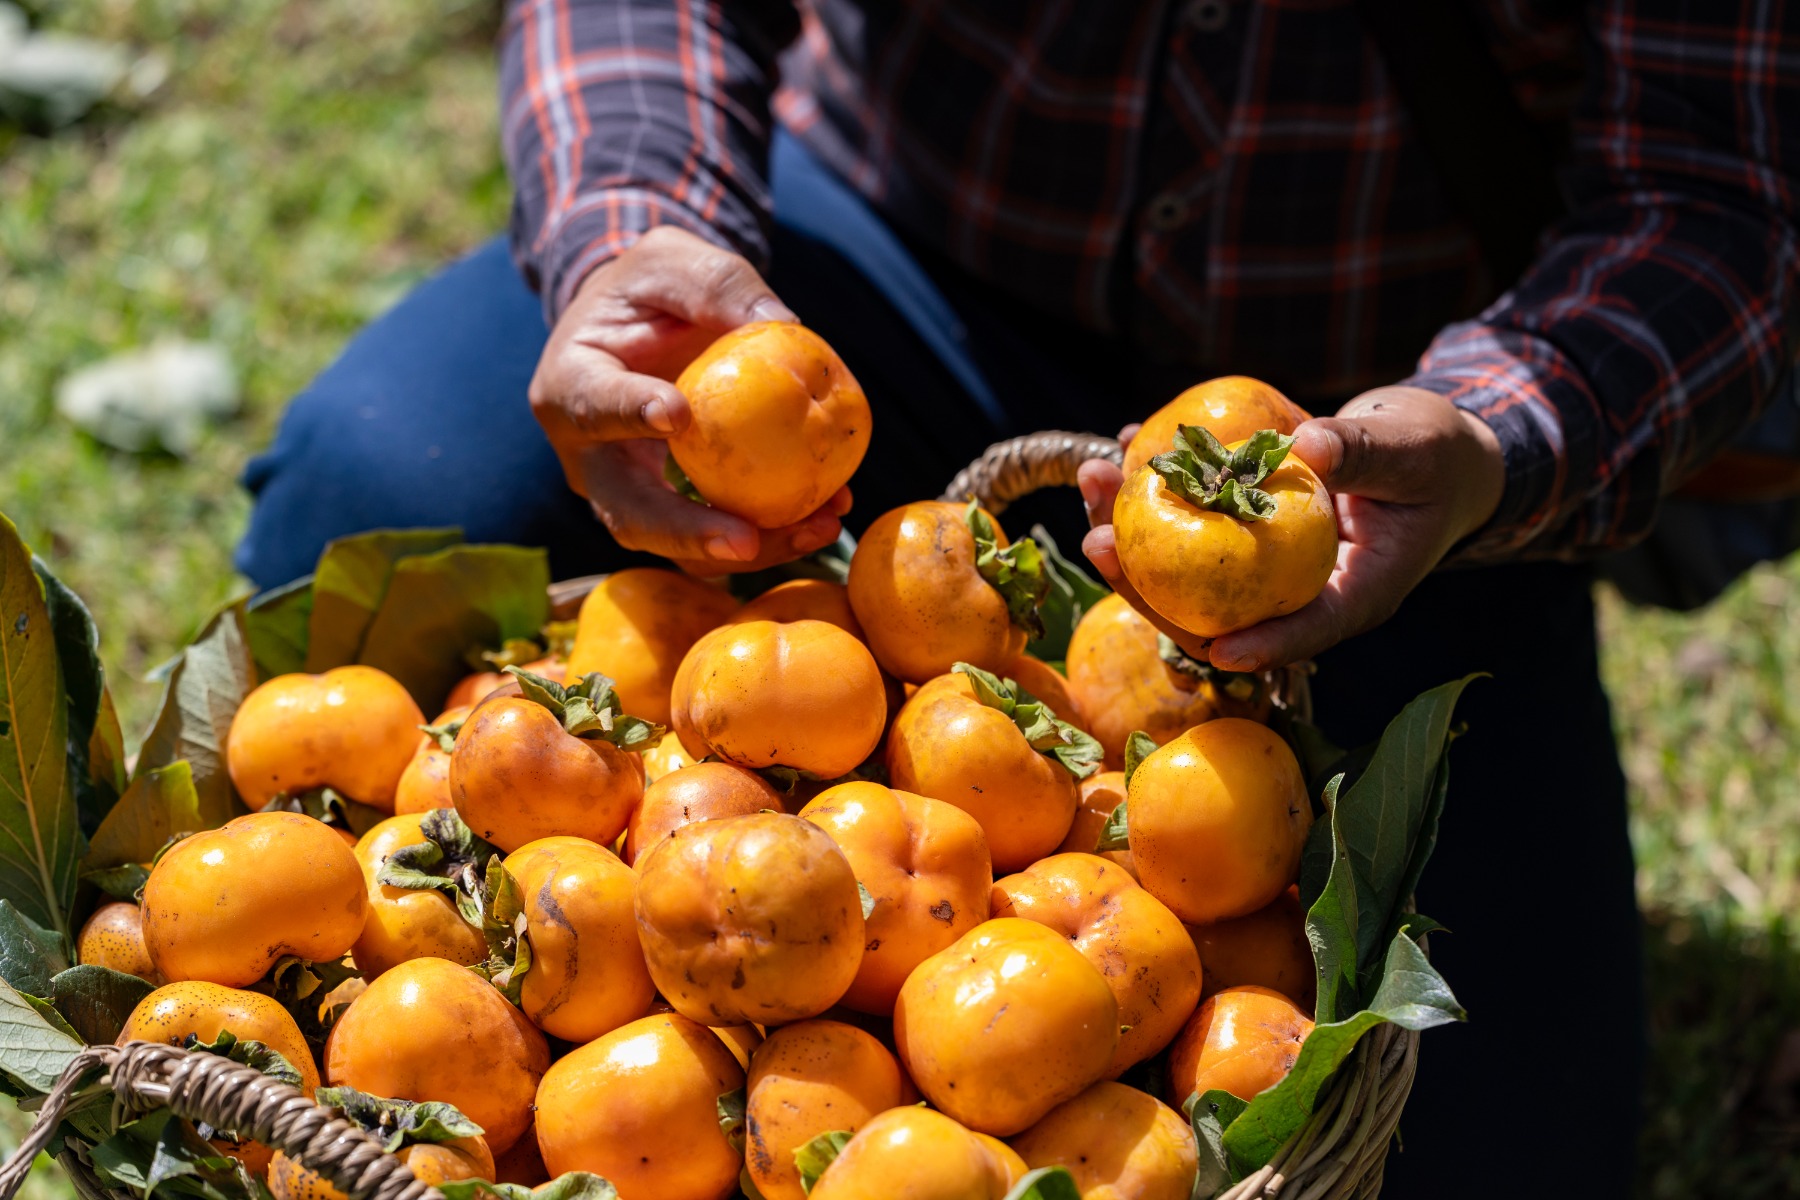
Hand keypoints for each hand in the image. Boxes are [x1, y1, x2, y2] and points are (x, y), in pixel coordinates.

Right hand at [528, 225, 849, 573]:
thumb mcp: (675, 260)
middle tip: (744, 537)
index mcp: (570, 384)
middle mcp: (589, 456)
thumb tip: (785, 325)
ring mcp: (629, 492)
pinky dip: (772, 533)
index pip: (594, 404)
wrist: (639, 325)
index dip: (630, 415)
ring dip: (747, 547)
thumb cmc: (651, 288)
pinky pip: (717, 534)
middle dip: (687, 533)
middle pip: (629, 511)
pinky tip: (827, 517)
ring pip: (676, 542)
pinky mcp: (672, 508)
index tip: (677, 415)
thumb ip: (717, 283)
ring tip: (816, 528)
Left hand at [1078, 386, 1504, 670]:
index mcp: (1352, 594)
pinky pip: (1191, 523)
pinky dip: (1157, 489)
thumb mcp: (1415, 449)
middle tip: (1097, 540)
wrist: (1429, 448)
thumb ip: (1365, 453)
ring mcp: (1264, 567)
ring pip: (1187, 570)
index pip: (1304, 631)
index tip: (1216, 650)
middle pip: (1215, 612)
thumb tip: (1305, 446)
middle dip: (1147, 584)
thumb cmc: (1437, 456)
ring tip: (1091, 476)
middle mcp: (1297, 591)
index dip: (1262, 646)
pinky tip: (1123, 444)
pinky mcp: (1244, 532)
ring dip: (1132, 530)